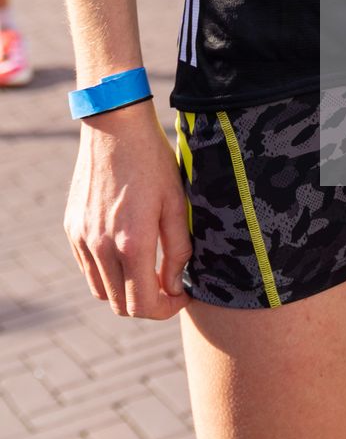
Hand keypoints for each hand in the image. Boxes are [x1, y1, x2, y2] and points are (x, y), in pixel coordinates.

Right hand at [64, 102, 191, 318]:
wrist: (115, 127)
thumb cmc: (153, 161)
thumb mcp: (177, 203)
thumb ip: (178, 250)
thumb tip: (175, 287)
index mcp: (131, 243)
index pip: (143, 305)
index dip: (165, 310)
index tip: (181, 297)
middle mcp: (101, 247)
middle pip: (120, 305)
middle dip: (147, 305)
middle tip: (168, 287)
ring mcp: (82, 239)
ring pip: (101, 290)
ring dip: (125, 291)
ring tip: (149, 271)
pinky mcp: (72, 229)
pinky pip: (88, 268)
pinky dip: (107, 273)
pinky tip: (126, 253)